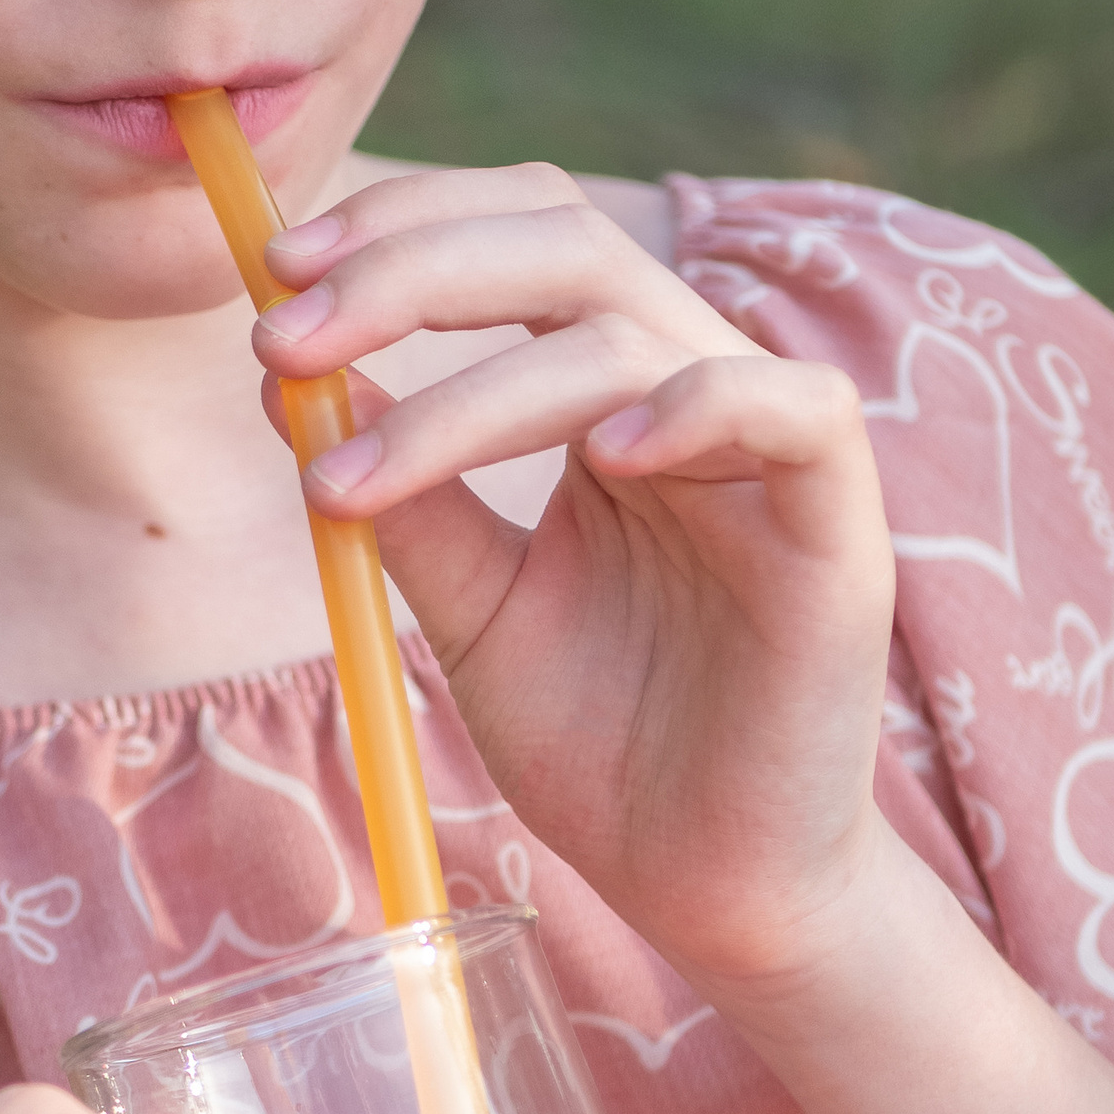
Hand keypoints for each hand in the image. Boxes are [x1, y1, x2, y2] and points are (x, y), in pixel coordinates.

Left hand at [253, 162, 896, 994]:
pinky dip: (700, 406)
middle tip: (283, 333)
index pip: (516, 235)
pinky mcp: (840, 524)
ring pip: (633, 331)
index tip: (273, 270)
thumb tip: (284, 377)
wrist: (704, 885)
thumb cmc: (601, 740)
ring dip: (472, 392)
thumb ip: (401, 490)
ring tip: (355, 474)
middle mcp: (686, 389)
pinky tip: (609, 458)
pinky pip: (795, 411)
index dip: (402, 229)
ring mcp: (766, 449)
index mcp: (605, 391)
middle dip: (411, 273)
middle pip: (567, 244)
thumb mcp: (467, 605)